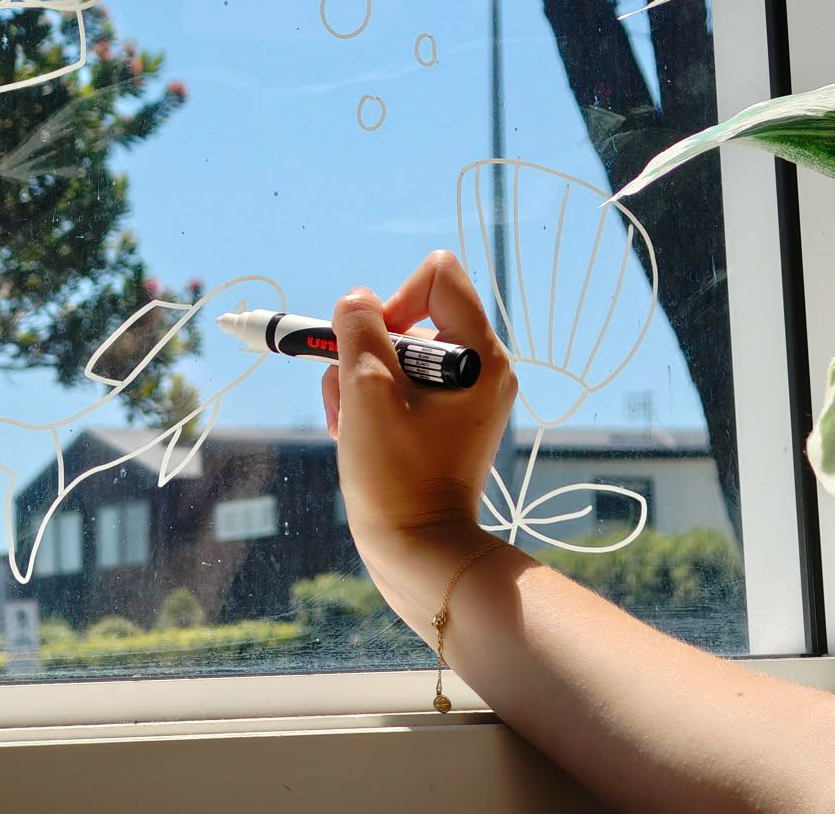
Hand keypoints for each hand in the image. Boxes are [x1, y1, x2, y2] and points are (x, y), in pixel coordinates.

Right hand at [322, 250, 516, 633]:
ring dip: (359, 382)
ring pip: (395, 353)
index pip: (438, 274)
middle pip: (410, 315)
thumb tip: (358, 299)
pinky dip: (371, 403)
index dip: (396, 299)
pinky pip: (400, 384)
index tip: (376, 349)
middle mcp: (482, 367)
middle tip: (355, 403)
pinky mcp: (446, 418)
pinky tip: (358, 439)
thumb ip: (359, 332)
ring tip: (352, 429)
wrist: (421, 558)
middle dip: (367, 353)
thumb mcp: (366, 394)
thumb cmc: (396, 479)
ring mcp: (465, 394)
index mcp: (479, 355)